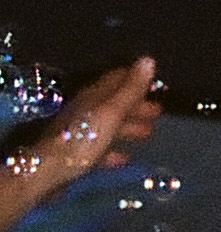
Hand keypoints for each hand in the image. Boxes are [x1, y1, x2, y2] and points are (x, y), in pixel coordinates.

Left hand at [1, 56, 161, 223]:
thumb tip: (148, 60)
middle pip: (114, 103)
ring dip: (129, 127)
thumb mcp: (112, 112)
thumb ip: (131, 89)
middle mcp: (86, 110)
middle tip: (159, 112)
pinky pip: (101, 147)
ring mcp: (80, 132)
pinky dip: (115, 149)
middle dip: (137, 105)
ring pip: (109, 125)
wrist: (50, 172)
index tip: (156, 83)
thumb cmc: (84, 139)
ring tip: (149, 133)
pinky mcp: (77, 153)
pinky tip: (125, 158)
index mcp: (94, 96)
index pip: (118, 79)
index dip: (137, 78)